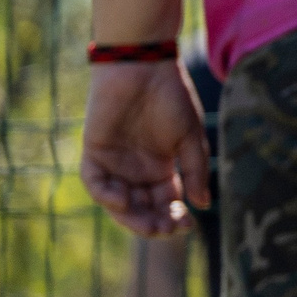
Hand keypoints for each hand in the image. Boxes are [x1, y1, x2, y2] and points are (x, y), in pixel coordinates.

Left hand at [81, 62, 208, 237]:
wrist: (144, 66)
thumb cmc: (172, 97)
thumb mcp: (191, 137)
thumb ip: (194, 171)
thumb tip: (203, 204)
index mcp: (160, 167)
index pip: (165, 202)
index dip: (175, 217)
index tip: (188, 225)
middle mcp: (135, 170)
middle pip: (141, 209)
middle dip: (154, 223)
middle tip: (167, 229)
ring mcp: (113, 163)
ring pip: (117, 203)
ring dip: (131, 217)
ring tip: (150, 224)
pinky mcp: (93, 152)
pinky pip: (95, 183)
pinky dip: (106, 195)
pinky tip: (124, 200)